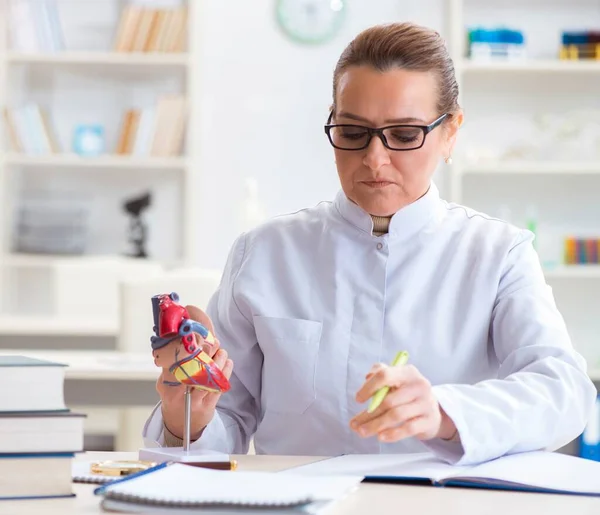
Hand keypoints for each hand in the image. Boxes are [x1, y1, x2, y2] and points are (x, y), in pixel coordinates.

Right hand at [156, 305, 233, 440]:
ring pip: (210, 374)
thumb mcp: (166, 378)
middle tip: (211, 339)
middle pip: (195, 364)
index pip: (176, 357)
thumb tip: (177, 332)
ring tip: (220, 351)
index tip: (192, 326)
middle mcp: (179, 392)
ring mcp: (194, 400)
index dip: (186, 338)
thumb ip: (171, 358)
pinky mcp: (209, 405)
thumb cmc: (174, 396)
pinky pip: (220, 384)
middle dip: (206, 348)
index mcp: (166, 382)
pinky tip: (227, 361)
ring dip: (218, 358)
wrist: (180, 426)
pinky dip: (226, 370)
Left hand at [350, 363, 456, 442]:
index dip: (369, 387)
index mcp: (408, 372)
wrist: (433, 411)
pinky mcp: (429, 421)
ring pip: (396, 416)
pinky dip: (392, 434)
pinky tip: (380, 437)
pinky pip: (407, 429)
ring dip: (376, 425)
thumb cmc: (407, 393)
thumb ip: (380, 373)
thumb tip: (367, 378)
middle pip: (388, 400)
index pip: (385, 375)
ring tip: (363, 432)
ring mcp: (426, 403)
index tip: (358, 399)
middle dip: (368, 414)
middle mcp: (419, 385)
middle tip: (354, 424)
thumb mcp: (395, 379)